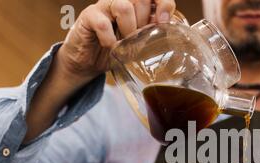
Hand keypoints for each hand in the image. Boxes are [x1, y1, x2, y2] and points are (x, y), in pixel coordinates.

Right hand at [58, 0, 175, 83]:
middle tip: (139, 37)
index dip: (164, 3)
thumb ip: (153, 34)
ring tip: (126, 43)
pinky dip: (110, 39)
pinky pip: (102, 23)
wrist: (88, 61)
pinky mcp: (89, 16)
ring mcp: (104, 6)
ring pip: (123, 6)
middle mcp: (121, 1)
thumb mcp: (139, 43)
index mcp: (136, 6)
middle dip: (144, 21)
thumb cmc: (116, 50)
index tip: (163, 21)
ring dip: (129, 29)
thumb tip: (171, 34)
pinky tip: (112, 46)